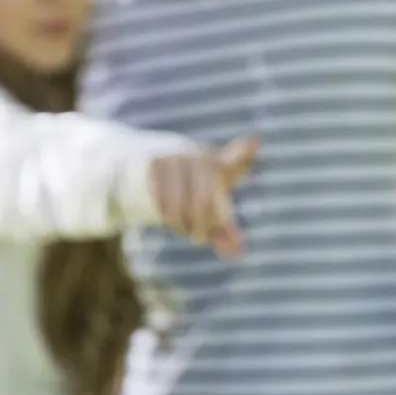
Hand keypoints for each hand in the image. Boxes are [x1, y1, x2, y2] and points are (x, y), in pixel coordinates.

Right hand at [150, 137, 256, 257]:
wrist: (140, 168)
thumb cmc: (184, 190)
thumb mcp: (207, 207)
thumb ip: (224, 230)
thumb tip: (237, 253)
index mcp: (217, 164)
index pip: (235, 157)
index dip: (244, 152)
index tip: (255, 141)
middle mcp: (198, 157)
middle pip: (205, 201)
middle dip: (204, 225)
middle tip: (200, 239)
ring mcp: (176, 157)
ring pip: (181, 202)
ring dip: (183, 224)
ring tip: (185, 230)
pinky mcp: (153, 163)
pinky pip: (160, 198)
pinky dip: (166, 215)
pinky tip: (168, 218)